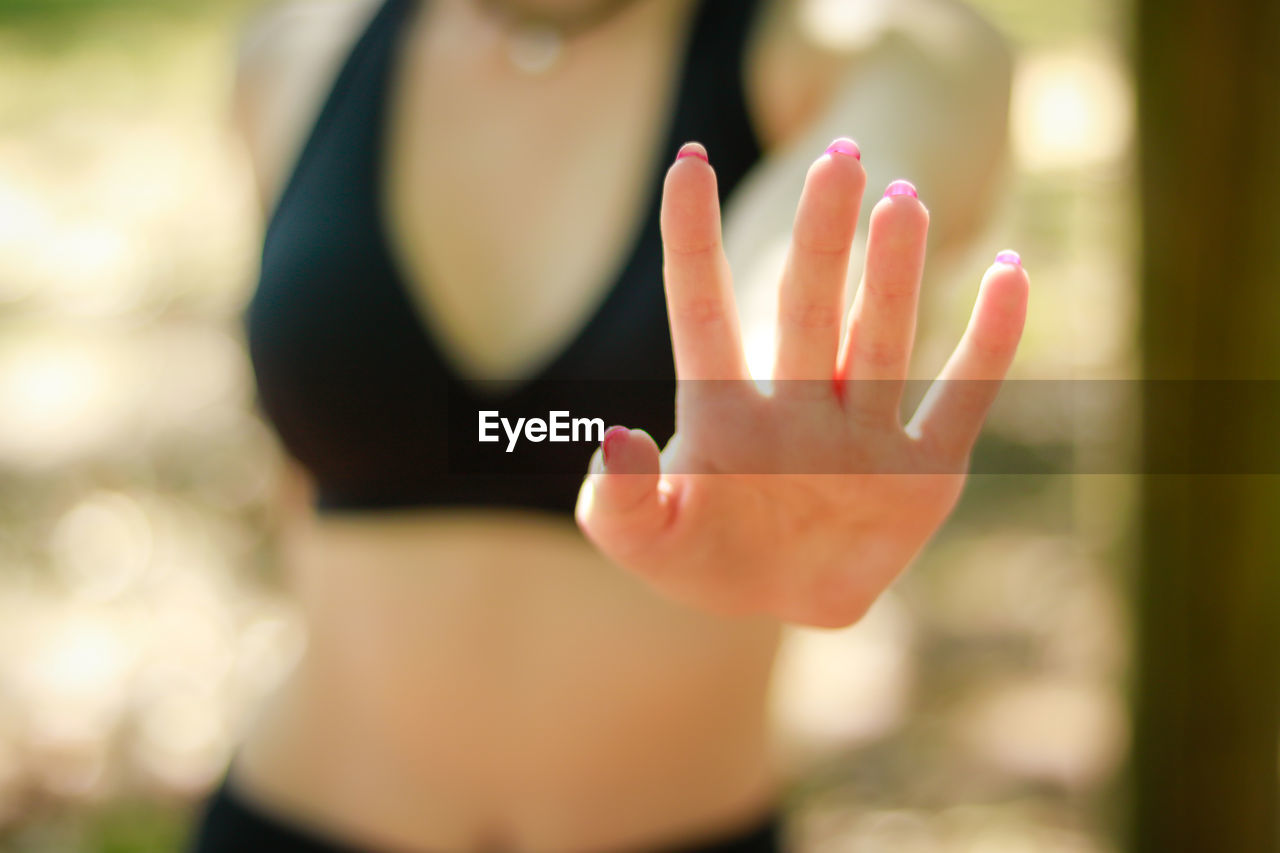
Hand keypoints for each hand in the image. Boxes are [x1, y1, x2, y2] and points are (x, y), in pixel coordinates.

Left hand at [575, 140, 1028, 627]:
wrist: (775, 601)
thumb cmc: (698, 556)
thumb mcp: (640, 541)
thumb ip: (615, 501)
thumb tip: (616, 440)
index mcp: (721, 413)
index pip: (703, 311)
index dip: (692, 240)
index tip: (688, 165)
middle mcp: (796, 407)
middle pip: (807, 310)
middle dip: (820, 239)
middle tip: (838, 161)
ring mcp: (862, 434)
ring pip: (879, 341)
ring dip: (894, 275)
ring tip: (905, 201)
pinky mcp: (923, 473)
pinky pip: (962, 400)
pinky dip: (990, 343)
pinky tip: (1012, 276)